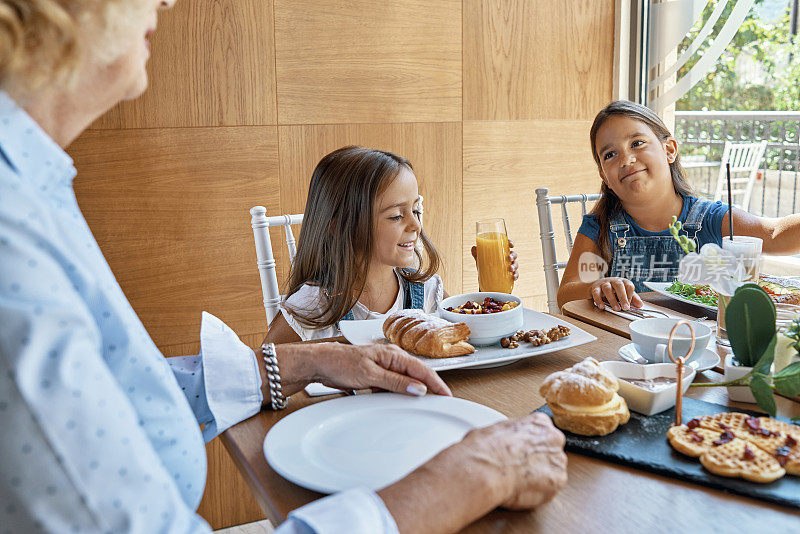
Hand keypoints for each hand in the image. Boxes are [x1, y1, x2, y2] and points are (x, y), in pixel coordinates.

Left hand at [305, 342, 451, 396]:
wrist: (320, 363)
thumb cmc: (341, 363)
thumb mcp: (371, 375)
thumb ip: (396, 382)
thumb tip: (418, 388)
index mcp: (393, 355)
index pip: (422, 370)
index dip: (436, 383)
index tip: (447, 396)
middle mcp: (391, 359)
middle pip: (416, 376)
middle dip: (429, 389)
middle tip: (440, 403)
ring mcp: (384, 368)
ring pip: (405, 382)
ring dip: (412, 393)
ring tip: (423, 406)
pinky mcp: (376, 376)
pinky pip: (393, 386)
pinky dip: (398, 395)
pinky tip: (398, 403)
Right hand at [455, 413, 567, 509]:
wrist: (486, 470)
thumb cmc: (485, 449)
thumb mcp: (495, 429)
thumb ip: (512, 434)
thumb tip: (506, 440)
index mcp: (538, 422)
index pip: (542, 432)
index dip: (530, 445)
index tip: (522, 452)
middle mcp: (553, 439)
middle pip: (550, 451)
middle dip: (537, 460)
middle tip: (519, 467)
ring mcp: (557, 461)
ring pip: (551, 471)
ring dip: (539, 476)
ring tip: (517, 480)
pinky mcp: (557, 482)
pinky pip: (550, 489)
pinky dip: (537, 492)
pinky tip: (521, 489)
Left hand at [471, 238, 518, 280]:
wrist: (485, 280)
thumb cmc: (484, 266)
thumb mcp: (479, 260)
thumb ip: (476, 253)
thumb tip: (473, 247)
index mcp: (501, 252)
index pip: (508, 245)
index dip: (511, 243)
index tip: (511, 245)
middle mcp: (507, 258)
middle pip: (514, 254)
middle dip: (513, 256)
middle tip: (509, 258)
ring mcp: (509, 266)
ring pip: (515, 264)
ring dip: (515, 266)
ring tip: (510, 269)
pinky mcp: (510, 275)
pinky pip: (516, 274)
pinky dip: (516, 275)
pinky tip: (513, 277)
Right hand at [590, 277, 642, 310]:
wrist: (596, 286)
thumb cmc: (613, 290)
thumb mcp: (624, 293)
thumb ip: (633, 298)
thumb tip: (640, 305)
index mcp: (622, 281)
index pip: (628, 285)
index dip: (630, 295)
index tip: (630, 304)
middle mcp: (613, 281)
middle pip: (619, 285)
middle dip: (623, 297)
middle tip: (626, 308)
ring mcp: (603, 284)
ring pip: (607, 289)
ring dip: (612, 300)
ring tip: (616, 309)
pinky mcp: (595, 288)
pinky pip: (596, 293)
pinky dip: (599, 300)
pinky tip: (602, 307)